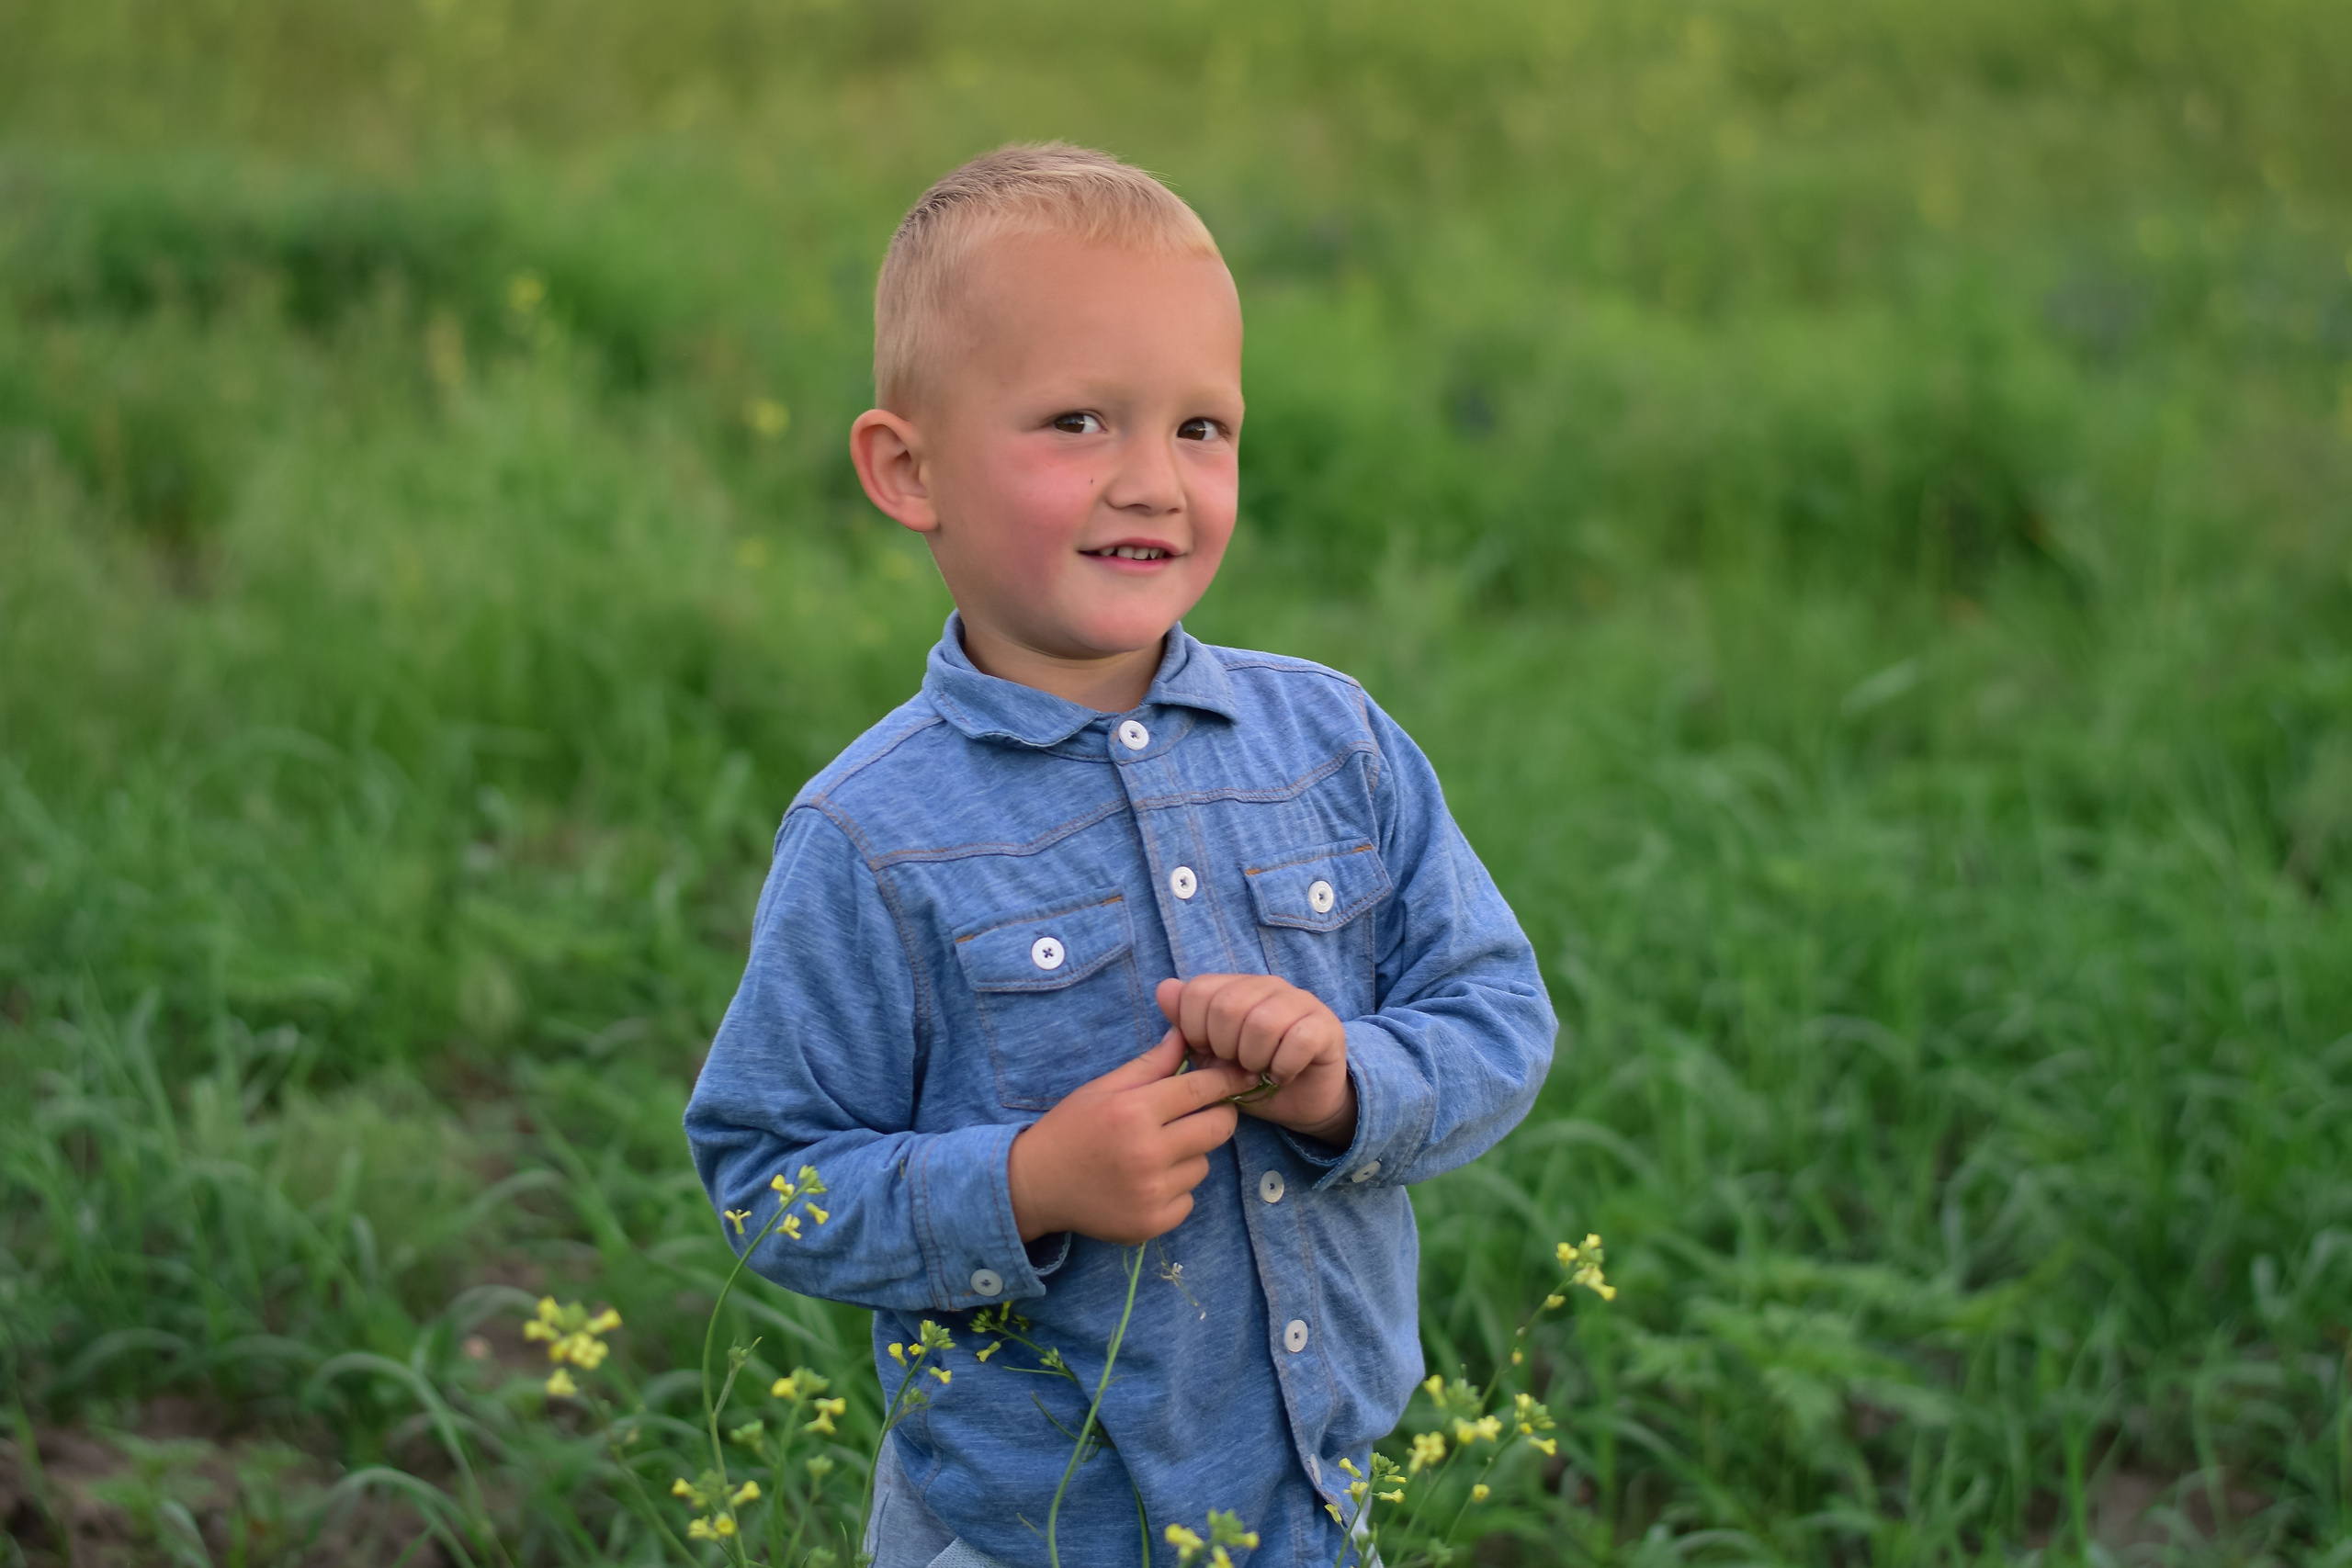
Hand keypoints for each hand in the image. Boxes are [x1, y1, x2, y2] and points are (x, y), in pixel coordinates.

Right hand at [1006, 1031, 1257, 1243]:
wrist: (1035, 1186)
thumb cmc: (1070, 1128)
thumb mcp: (1104, 1088)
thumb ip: (1150, 1064)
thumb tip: (1185, 1035)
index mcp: (1134, 1111)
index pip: (1200, 1090)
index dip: (1226, 1080)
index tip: (1242, 1075)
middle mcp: (1147, 1153)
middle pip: (1217, 1129)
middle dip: (1219, 1116)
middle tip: (1201, 1114)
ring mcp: (1152, 1193)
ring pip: (1203, 1165)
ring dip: (1190, 1155)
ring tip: (1156, 1153)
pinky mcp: (1153, 1224)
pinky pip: (1188, 1199)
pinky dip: (1176, 1189)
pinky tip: (1147, 1182)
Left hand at [1155, 975, 1355, 1146]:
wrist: (1299, 1102)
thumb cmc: (1250, 1077)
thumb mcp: (1209, 1057)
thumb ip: (1185, 1024)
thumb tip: (1165, 989)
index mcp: (1235, 987)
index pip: (1197, 991)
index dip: (1194, 1031)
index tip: (1209, 1052)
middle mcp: (1268, 985)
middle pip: (1227, 1006)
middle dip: (1224, 1048)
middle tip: (1237, 1065)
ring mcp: (1300, 1001)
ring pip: (1262, 1022)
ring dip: (1255, 1059)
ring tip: (1260, 1071)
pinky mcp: (1326, 1025)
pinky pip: (1298, 1040)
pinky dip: (1283, 1066)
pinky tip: (1282, 1076)